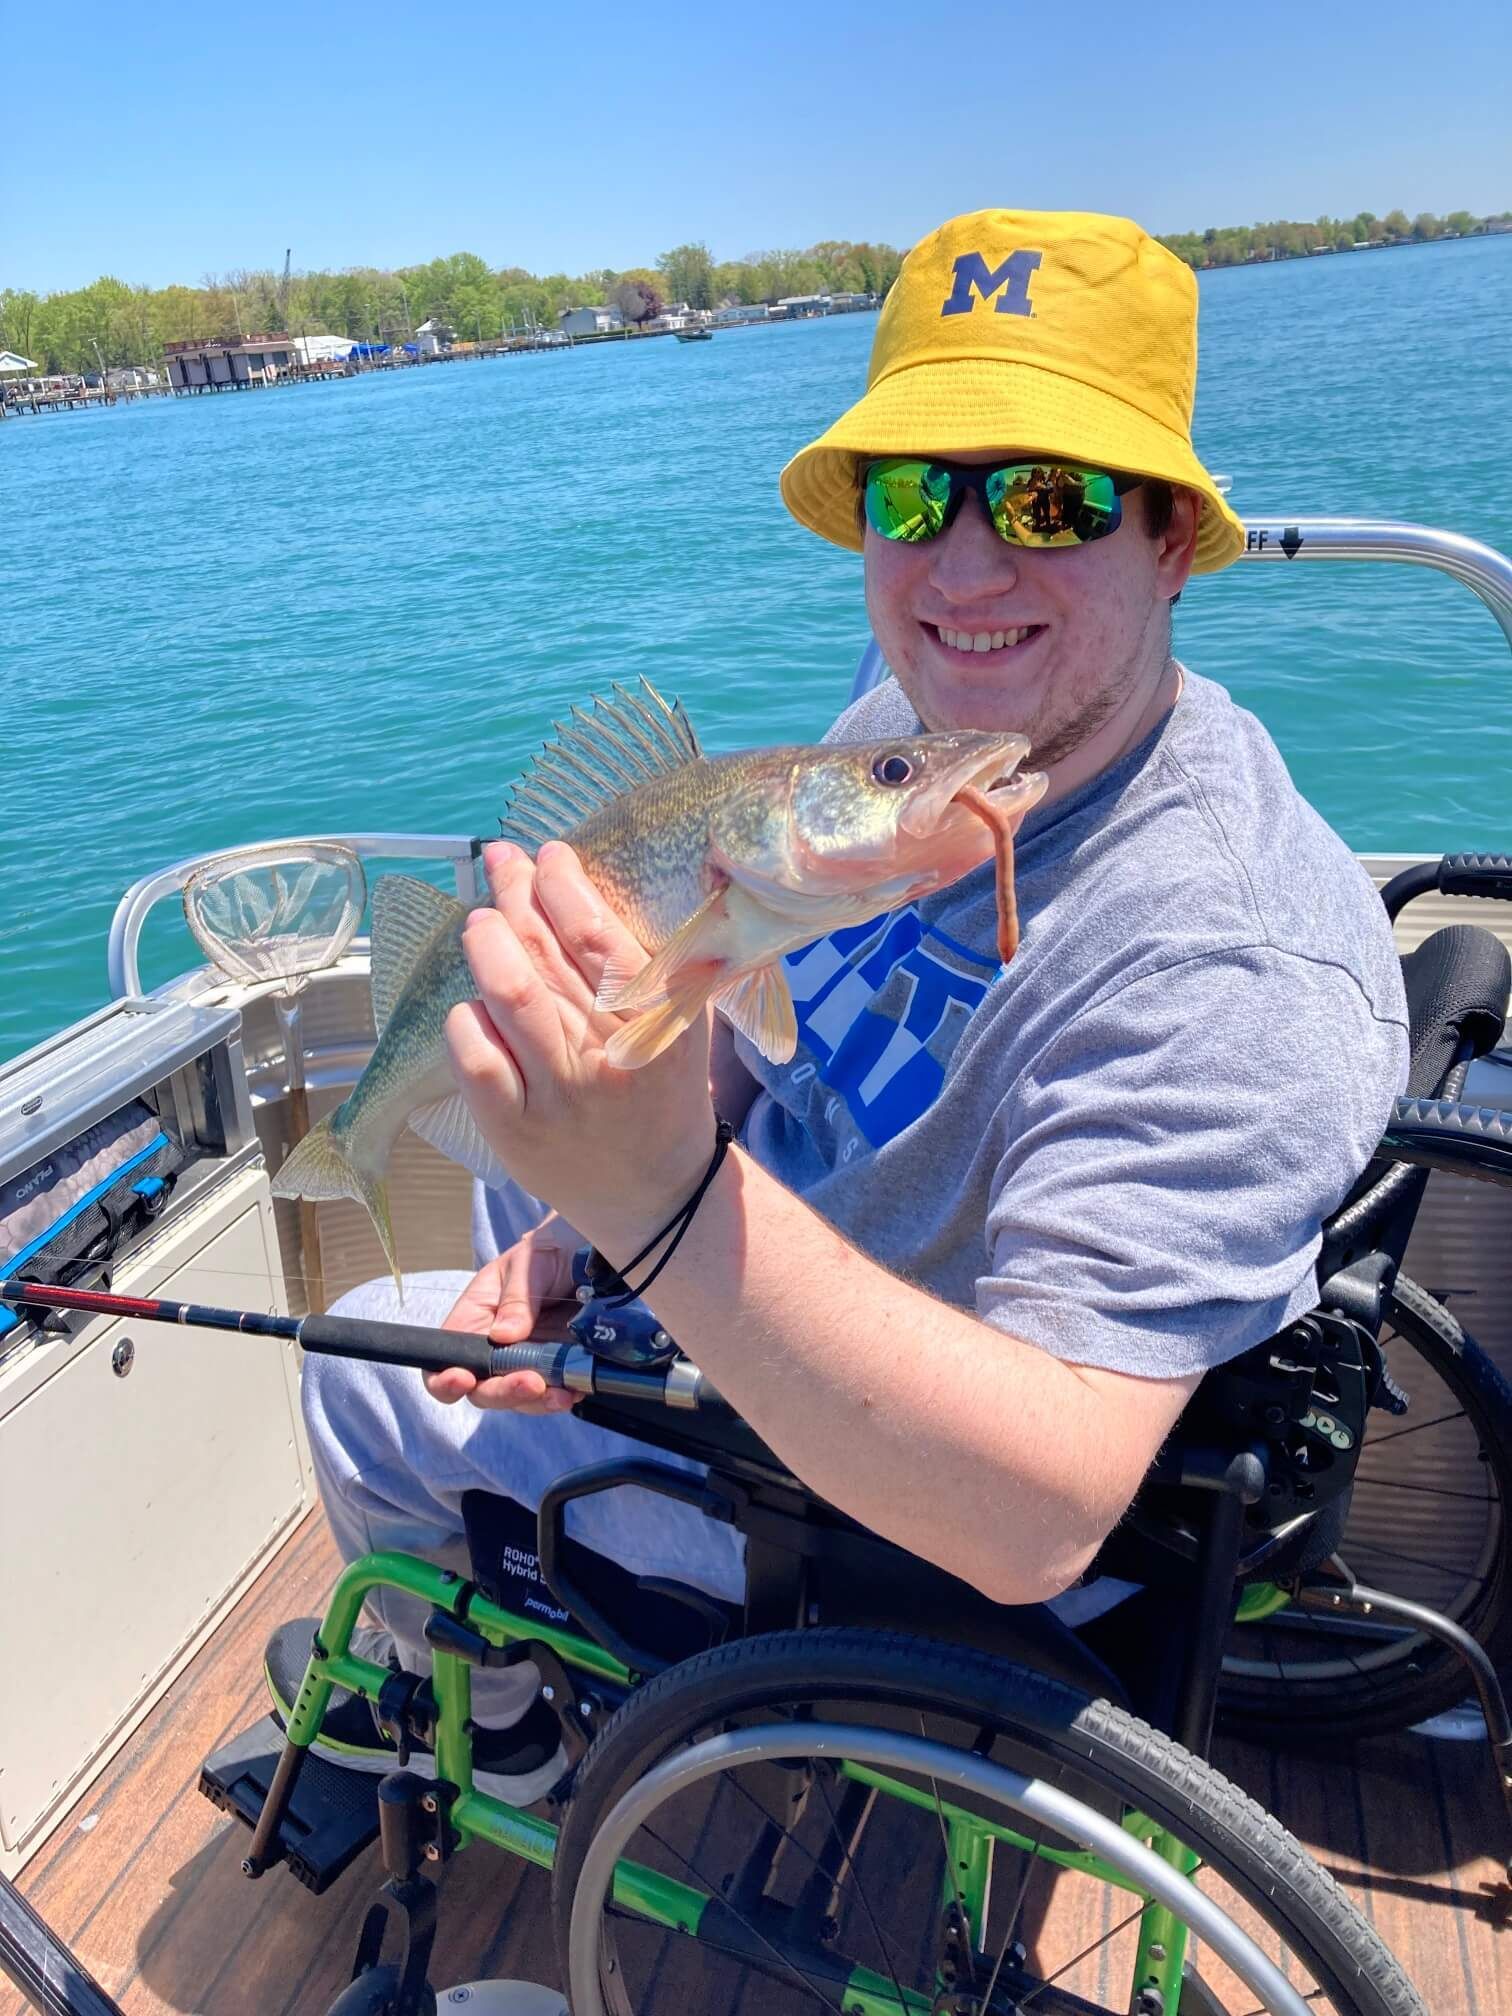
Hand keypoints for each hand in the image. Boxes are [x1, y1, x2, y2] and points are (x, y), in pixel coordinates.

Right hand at [425, 1215, 578, 1411]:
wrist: (589, 1254)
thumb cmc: (545, 1253)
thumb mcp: (529, 1263)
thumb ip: (517, 1298)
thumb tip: (502, 1335)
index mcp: (473, 1320)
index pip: (442, 1361)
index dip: (444, 1380)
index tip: (463, 1379)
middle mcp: (493, 1349)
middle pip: (482, 1390)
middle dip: (504, 1393)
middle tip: (532, 1383)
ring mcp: (524, 1363)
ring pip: (520, 1400)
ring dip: (538, 1402)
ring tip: (562, 1394)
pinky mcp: (555, 1370)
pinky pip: (552, 1395)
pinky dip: (562, 1397)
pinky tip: (576, 1389)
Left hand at [444, 840, 717, 1258]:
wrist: (657, 1193)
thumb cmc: (663, 1091)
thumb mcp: (682, 1021)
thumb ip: (652, 960)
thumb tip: (582, 879)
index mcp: (657, 1021)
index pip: (598, 935)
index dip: (563, 884)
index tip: (548, 853)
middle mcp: (608, 1055)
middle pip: (547, 954)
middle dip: (516, 894)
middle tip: (501, 863)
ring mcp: (559, 1095)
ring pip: (509, 997)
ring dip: (487, 944)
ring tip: (481, 920)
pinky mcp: (517, 1130)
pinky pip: (477, 1059)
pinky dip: (465, 1020)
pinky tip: (470, 1004)